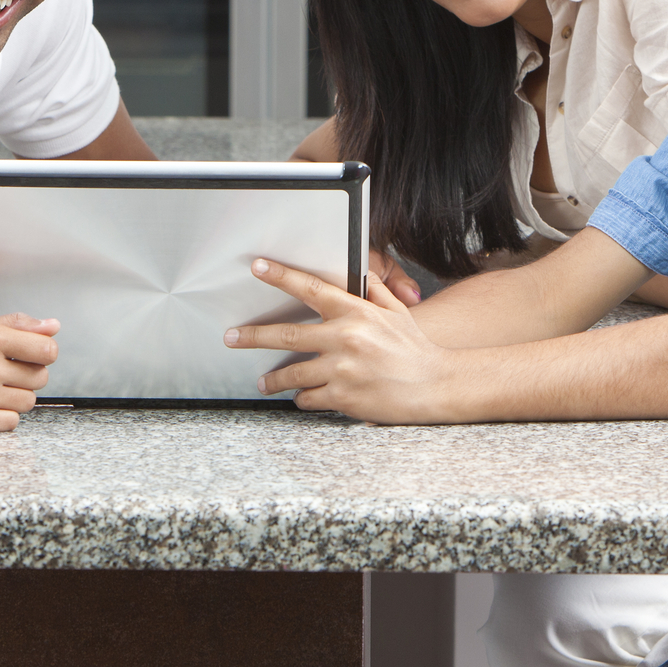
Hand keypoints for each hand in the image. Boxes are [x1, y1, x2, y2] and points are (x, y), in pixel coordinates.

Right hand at [0, 313, 58, 432]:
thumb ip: (16, 324)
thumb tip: (53, 326)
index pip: (46, 350)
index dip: (44, 354)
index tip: (34, 355)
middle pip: (40, 377)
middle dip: (27, 375)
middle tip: (3, 372)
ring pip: (28, 402)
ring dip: (15, 396)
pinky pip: (11, 422)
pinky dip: (2, 416)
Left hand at [223, 259, 462, 422]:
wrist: (436, 385)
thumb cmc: (415, 349)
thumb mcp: (396, 312)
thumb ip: (375, 290)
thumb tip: (361, 271)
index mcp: (356, 312)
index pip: (310, 288)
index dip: (281, 276)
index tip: (258, 267)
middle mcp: (345, 338)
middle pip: (286, 335)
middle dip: (253, 336)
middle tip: (231, 337)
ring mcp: (343, 369)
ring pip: (293, 374)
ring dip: (274, 380)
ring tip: (265, 383)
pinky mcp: (344, 397)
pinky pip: (310, 398)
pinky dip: (303, 399)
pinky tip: (303, 398)